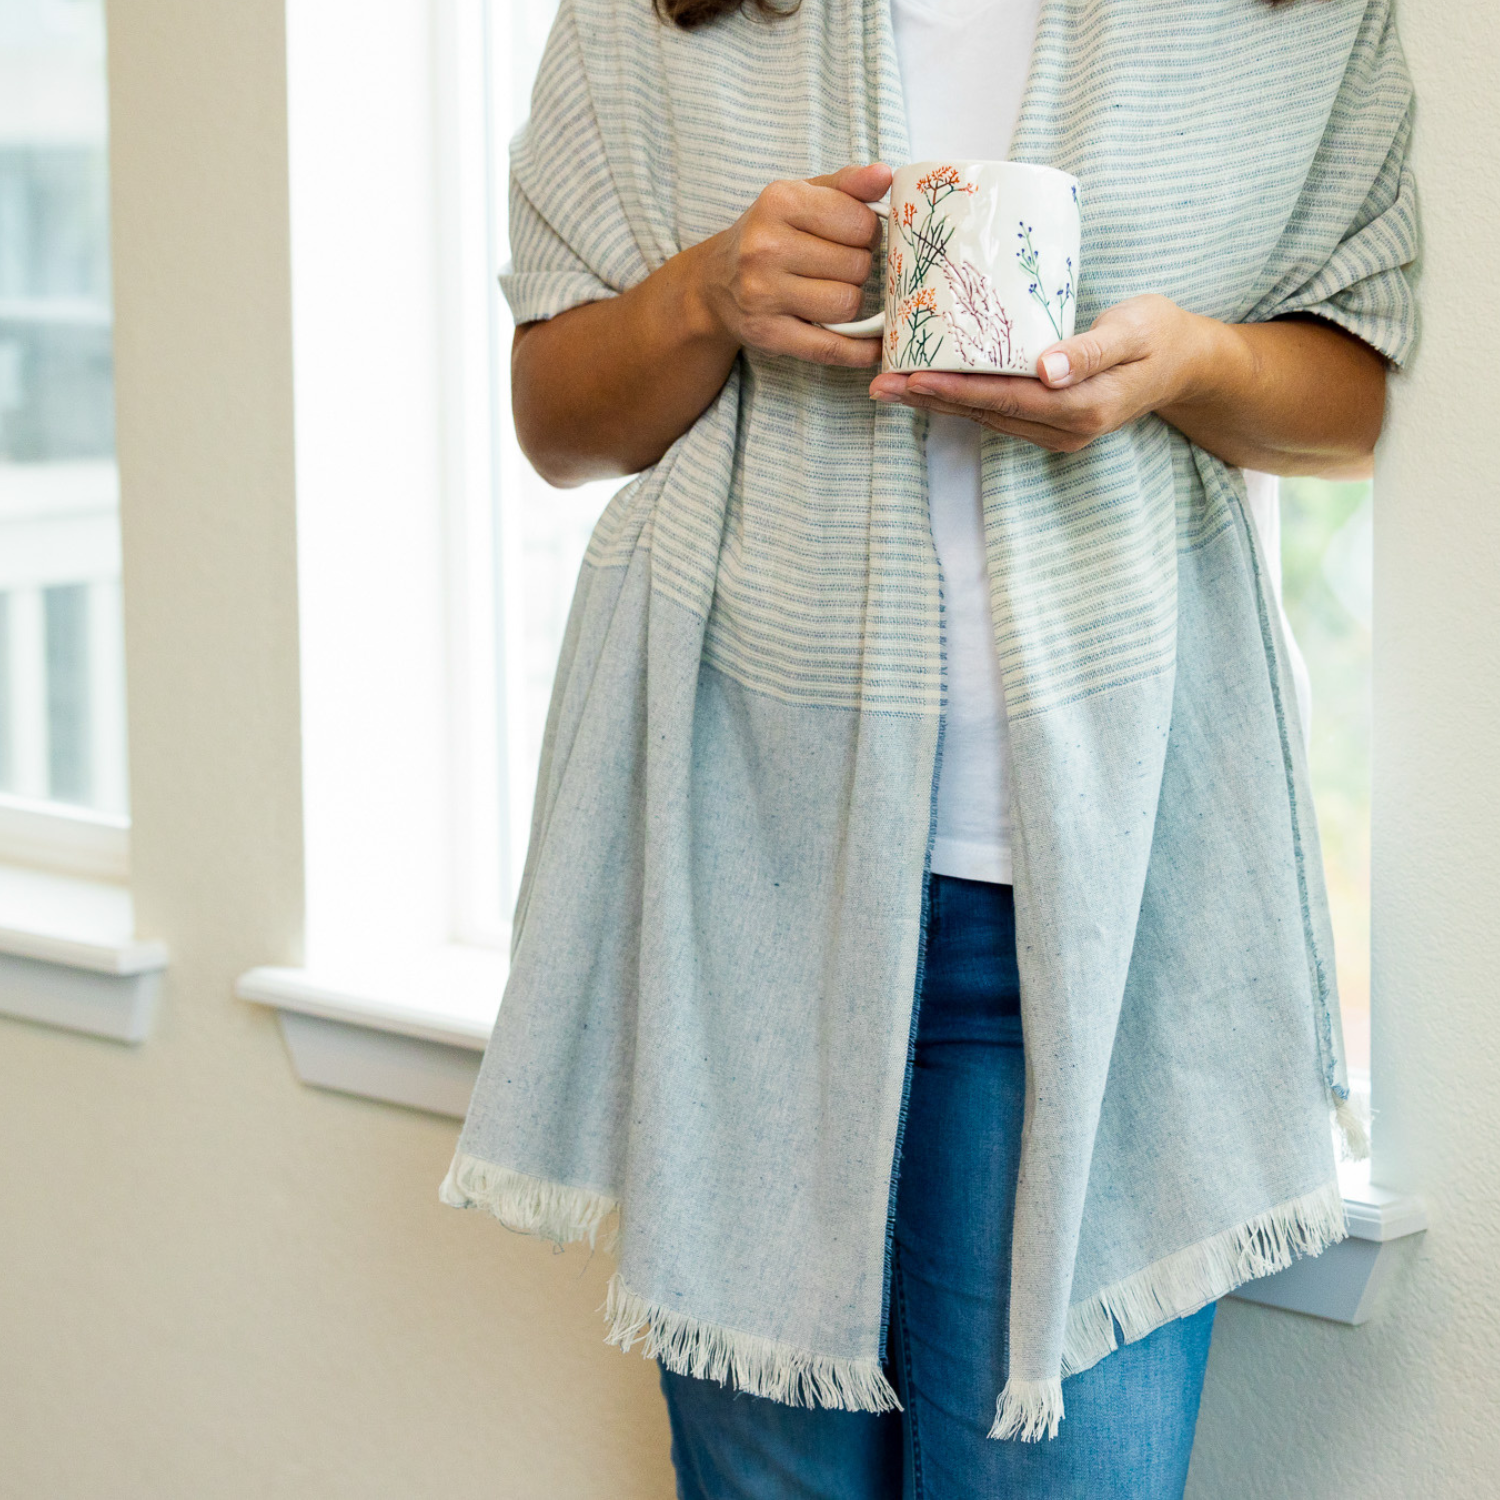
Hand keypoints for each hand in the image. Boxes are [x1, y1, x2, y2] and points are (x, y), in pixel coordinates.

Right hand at [692, 163, 892, 367]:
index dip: (868, 233)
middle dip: (857, 268)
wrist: (715, 283)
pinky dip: (858, 350)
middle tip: (837, 267)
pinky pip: (830, 347)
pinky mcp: (767, 333)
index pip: (860, 222)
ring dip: (849, 301)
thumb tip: (885, 175)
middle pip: (856, 266)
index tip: (853, 236)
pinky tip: (873, 347)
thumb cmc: (770, 234)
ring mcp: (763, 293)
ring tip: (829, 291)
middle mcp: (766, 247)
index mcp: (779, 202)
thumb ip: (848, 184)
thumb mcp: (802, 196)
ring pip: (847, 304)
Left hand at [868, 294, 1221, 452]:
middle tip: (878, 383)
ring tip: (890, 384)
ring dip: (937, 402)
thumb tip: (1047, 369)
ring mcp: (1056, 432)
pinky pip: (997, 413)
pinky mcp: (1051, 423)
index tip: (911, 375)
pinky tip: (931, 384)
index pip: (1004, 398)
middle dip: (929, 399)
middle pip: (984, 413)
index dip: (955, 389)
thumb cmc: (1161, 334)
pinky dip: (961, 399)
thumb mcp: (1134, 330)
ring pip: (985, 417)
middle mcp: (1064, 429)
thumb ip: (1091, 350)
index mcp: (1082, 408)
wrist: (1186, 363)